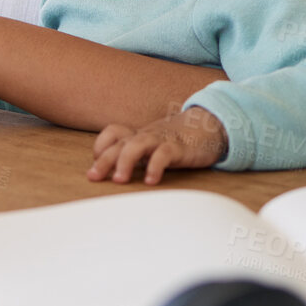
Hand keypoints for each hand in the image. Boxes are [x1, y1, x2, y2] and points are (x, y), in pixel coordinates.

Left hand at [89, 106, 228, 183]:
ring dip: (125, 161)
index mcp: (139, 135)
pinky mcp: (179, 147)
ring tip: (119, 180)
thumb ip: (137, 156)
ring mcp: (162, 139)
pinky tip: (150, 181)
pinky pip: (164, 153)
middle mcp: (146, 136)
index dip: (101, 147)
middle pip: (119, 143)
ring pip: (137, 144)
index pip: (113, 133)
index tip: (94, 166)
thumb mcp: (154, 145)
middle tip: (93, 177)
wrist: (211, 125)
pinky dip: (155, 166)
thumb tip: (116, 175)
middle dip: (104, 160)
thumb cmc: (179, 139)